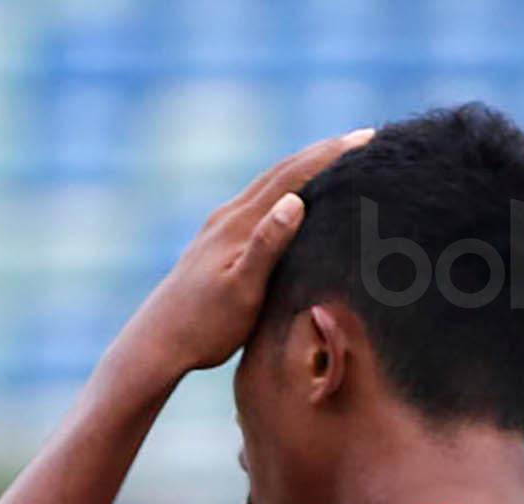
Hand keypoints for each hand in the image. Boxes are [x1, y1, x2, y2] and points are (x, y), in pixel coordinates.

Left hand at [116, 129, 373, 378]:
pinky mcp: (213, 244)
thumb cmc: (203, 327)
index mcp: (238, 224)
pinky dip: (283, 191)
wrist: (155, 345)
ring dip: (302, 168)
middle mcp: (226, 218)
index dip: (330, 155)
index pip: (291, 177)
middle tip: (363, 138)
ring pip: (266, 186)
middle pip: (280, 173)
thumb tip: (295, 202)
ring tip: (335, 158)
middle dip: (322, 153)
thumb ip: (267, 245)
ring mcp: (217, 229)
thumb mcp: (242, 291)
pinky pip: (256, 204)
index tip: (367, 138)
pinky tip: (291, 199)